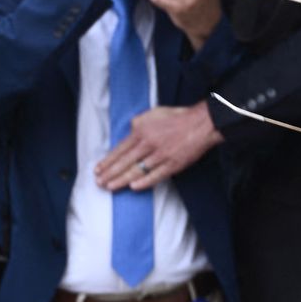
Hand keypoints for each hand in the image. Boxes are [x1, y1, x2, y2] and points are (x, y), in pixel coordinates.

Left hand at [94, 103, 222, 191]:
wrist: (201, 123)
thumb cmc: (178, 118)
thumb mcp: (152, 113)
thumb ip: (138, 123)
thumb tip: (129, 133)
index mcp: (141, 131)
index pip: (120, 149)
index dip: (108, 161)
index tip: (98, 169)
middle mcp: (148, 143)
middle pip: (124, 162)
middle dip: (110, 173)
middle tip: (99, 182)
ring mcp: (160, 155)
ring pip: (137, 170)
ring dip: (121, 180)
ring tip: (111, 187)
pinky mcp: (173, 164)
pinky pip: (156, 175)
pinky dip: (144, 182)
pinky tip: (133, 188)